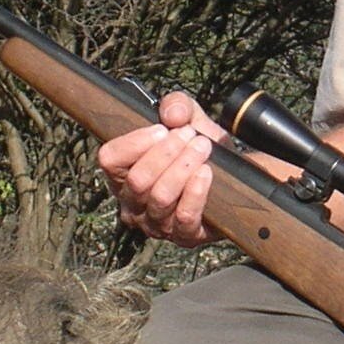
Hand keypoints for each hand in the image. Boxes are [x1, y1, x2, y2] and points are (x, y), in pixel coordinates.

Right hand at [97, 91, 229, 246]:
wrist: (234, 179)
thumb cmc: (199, 150)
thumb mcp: (190, 119)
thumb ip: (178, 106)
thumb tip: (172, 115)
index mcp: (123, 176)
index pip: (109, 160)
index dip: (135, 142)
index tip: (162, 129)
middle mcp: (133, 205)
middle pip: (138, 179)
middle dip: (167, 152)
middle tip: (190, 135)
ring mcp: (157, 225)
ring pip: (160, 197)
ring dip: (184, 167)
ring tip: (202, 149)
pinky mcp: (184, 237)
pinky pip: (183, 216)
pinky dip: (196, 191)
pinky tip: (206, 173)